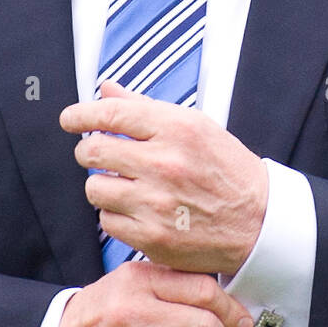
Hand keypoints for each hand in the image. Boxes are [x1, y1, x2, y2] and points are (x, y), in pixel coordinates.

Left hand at [59, 81, 269, 275]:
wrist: (258, 222)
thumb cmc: (225, 169)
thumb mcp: (195, 127)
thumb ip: (145, 108)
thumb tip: (106, 90)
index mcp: (176, 129)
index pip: (111, 115)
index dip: (81, 114)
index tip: (69, 119)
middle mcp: (165, 164)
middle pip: (94, 150)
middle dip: (87, 150)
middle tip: (95, 152)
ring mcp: (157, 203)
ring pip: (95, 188)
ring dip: (101, 184)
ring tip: (120, 183)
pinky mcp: (152, 237)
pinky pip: (107, 221)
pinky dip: (113, 214)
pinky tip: (132, 208)